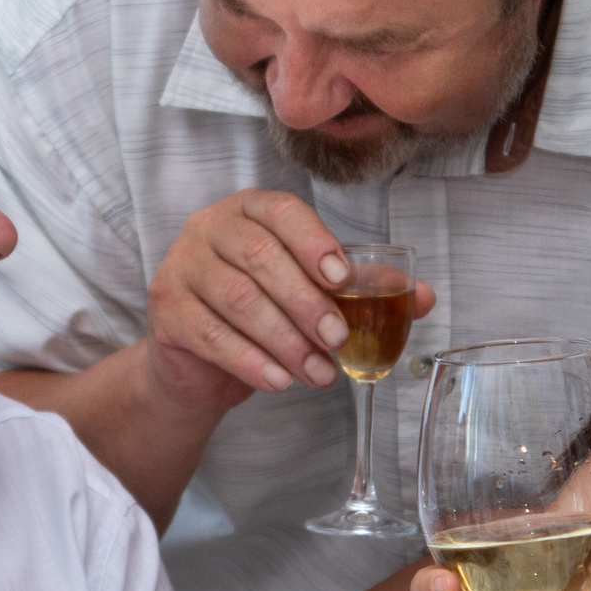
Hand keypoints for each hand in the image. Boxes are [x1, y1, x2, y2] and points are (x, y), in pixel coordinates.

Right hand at [144, 191, 436, 413]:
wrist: (200, 359)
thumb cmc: (263, 311)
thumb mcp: (311, 293)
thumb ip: (363, 289)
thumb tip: (424, 296)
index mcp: (250, 209)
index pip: (283, 212)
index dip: (315, 243)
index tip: (343, 280)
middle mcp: (210, 228)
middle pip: (261, 258)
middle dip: (307, 302)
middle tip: (339, 339)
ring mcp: (182, 266)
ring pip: (238, 300)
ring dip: (286, 340)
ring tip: (319, 372)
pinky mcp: (166, 310)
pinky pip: (212, 336)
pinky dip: (252, 362)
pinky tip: (281, 381)